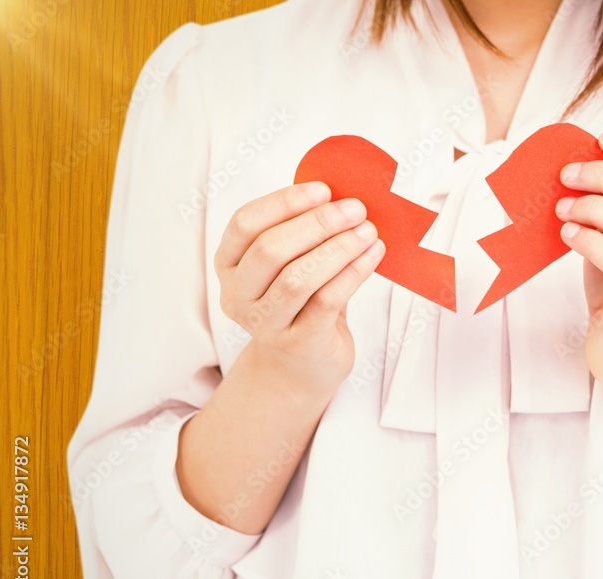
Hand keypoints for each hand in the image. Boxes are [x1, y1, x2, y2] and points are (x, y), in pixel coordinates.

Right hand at [214, 182, 384, 395]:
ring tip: (369, 231)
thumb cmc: (301, 303)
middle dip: (318, 223)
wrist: (302, 365)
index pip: (246, 223)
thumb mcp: (292, 264)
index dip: (285, 202)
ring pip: (298, 277)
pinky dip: (353, 273)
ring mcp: (264, 324)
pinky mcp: (298, 343)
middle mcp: (237, 295)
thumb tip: (340, 195)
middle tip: (356, 209)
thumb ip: (304, 232)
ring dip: (339, 248)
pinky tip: (373, 256)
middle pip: (270, 249)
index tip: (324, 189)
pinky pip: (327, 300)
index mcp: (229, 264)